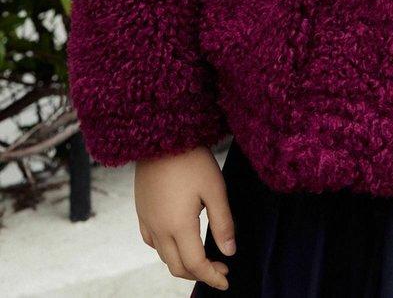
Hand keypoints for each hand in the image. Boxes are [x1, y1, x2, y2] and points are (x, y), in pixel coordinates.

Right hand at [134, 145, 235, 291]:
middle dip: (199, 273)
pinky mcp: (141, 210)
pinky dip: (166, 250)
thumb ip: (223, 223)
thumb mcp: (215, 188)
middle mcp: (159, 229)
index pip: (196, 264)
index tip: (227, 279)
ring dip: (183, 264)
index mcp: (178, 226)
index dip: (212, 276)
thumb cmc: (191, 159)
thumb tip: (230, 252)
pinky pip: (151, 241)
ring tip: (202, 257)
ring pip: (163, 256)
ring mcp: (147, 220)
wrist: (160, 135)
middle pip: (177, 266)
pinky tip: (177, 241)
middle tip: (220, 268)